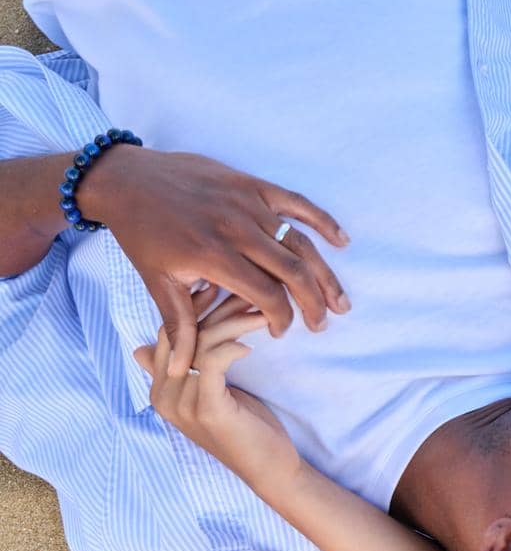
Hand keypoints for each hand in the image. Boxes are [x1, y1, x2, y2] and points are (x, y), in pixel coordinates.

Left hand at [78, 145, 351, 375]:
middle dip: (313, 302)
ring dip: (325, 274)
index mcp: (213, 254)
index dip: (280, 317)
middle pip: (292, 271)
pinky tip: (342, 242)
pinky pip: (298, 203)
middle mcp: (237, 229)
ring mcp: (249, 204)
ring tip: (340, 300)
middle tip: (322, 323)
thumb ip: (179, 324)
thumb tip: (182, 370)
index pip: (265, 293)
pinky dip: (323, 222)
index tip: (279, 332)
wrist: (128, 180)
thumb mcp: (156, 281)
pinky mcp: (254, 186)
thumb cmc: (142, 233)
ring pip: (300, 243)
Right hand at [132, 287, 303, 494]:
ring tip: (260, 311)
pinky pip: (213, 363)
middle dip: (212, 308)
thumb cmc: (245, 425)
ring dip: (232, 322)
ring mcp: (182, 404)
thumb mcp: (210, 392)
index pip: (167, 334)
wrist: (268, 467)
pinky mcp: (207, 409)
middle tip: (242, 288)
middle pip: (182, 334)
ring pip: (200, 344)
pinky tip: (249, 345)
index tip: (218, 286)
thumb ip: (186, 368)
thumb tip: (144, 345)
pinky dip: (231, 347)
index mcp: (160, 388)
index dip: (191, 307)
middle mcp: (163, 395)